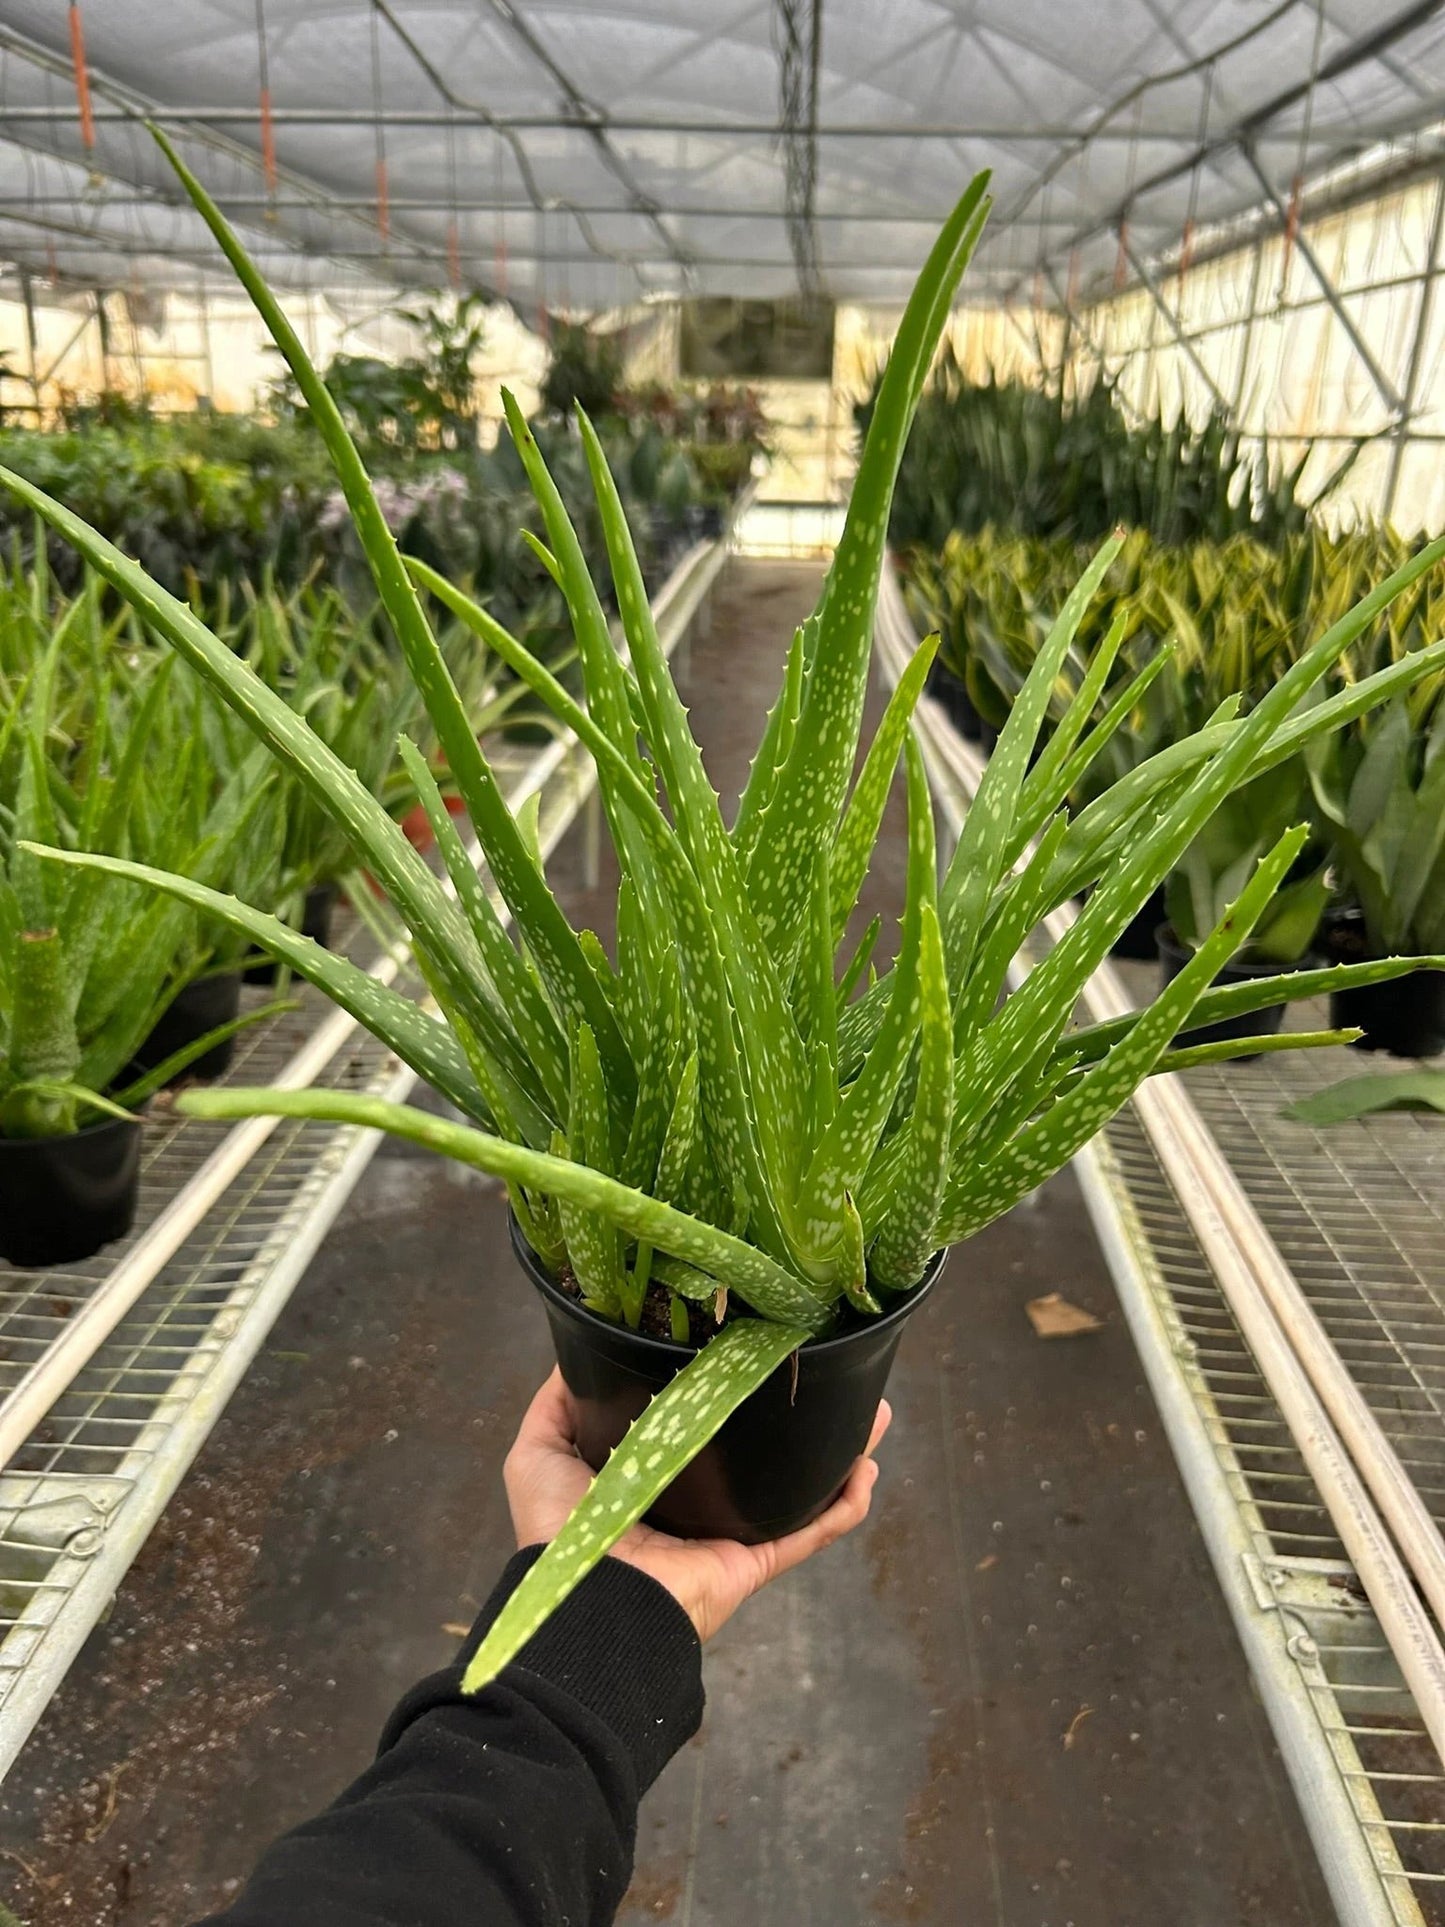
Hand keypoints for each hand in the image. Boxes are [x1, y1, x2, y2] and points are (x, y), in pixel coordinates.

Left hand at [505, 1368, 891, 1642]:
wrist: (585, 1600)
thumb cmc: (558, 1529)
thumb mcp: (538, 1452)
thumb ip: (557, 1405)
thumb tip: (579, 1356)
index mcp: (651, 1479)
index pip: (701, 1429)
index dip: (730, 1394)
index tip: (757, 1353)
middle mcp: (697, 1506)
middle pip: (762, 1455)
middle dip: (800, 1421)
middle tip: (834, 1378)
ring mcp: (730, 1535)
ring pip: (800, 1488)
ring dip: (841, 1454)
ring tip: (875, 1414)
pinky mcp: (753, 1562)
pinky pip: (810, 1532)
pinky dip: (843, 1506)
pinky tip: (867, 1471)